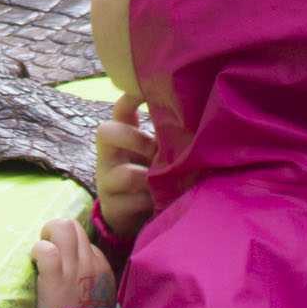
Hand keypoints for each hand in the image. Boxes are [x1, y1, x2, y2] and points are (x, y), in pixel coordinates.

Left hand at [30, 215, 117, 307]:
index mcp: (102, 269)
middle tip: (45, 248)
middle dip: (56, 232)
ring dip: (47, 234)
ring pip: (63, 227)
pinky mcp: (55, 277)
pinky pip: (46, 249)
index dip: (69, 250)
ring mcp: (74, 268)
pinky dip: (37, 250)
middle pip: (74, 226)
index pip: (85, 243)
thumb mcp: (98, 298)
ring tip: (39, 251)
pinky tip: (34, 262)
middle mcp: (90, 263)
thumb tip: (76, 269)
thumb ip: (91, 280)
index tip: (60, 264)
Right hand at [94, 91, 158, 239]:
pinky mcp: (113, 206)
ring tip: (166, 182)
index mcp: (122, 135)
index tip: (147, 90)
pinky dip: (151, 201)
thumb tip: (200, 123)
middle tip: (157, 151)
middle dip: (136, 139)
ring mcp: (107, 180)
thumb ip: (168, 138)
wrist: (132, 216)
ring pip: (124, 173)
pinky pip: (133, 201)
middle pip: (106, 131)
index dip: (132, 96)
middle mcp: (110, 154)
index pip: (122, 108)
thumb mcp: (156, 153)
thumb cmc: (149, 176)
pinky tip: (162, 201)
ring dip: (150, 177)